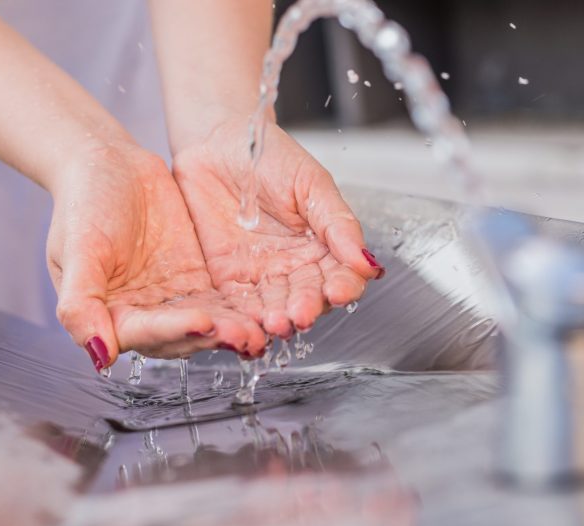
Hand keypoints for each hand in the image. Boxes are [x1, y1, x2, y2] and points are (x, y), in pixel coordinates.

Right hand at [47, 141, 267, 370]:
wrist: (111, 164)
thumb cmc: (84, 202)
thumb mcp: (76, 248)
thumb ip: (80, 303)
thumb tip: (99, 355)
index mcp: (112, 314)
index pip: (146, 334)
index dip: (175, 330)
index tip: (202, 321)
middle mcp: (146, 314)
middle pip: (183, 336)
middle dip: (214, 336)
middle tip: (246, 335)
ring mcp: (175, 298)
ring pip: (209, 322)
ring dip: (234, 329)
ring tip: (261, 330)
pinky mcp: (199, 281)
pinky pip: (224, 300)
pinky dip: (242, 308)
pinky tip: (265, 312)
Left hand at [172, 118, 384, 338]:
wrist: (216, 141)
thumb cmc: (269, 156)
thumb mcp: (311, 183)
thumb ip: (337, 222)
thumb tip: (367, 262)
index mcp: (322, 246)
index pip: (340, 276)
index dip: (342, 287)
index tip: (338, 291)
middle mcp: (295, 266)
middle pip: (308, 298)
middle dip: (305, 308)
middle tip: (301, 314)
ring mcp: (262, 274)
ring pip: (275, 306)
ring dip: (276, 319)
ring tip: (276, 324)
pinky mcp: (228, 277)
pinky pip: (237, 303)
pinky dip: (243, 318)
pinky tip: (249, 327)